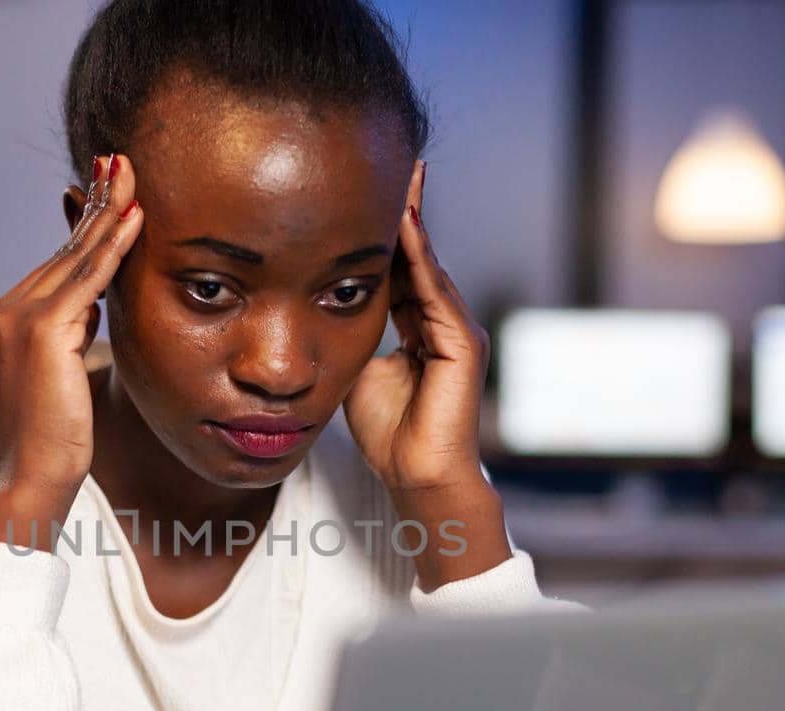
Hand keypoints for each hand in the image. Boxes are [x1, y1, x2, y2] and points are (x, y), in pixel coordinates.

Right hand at [0, 153, 141, 546]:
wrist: (31, 482)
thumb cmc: (53, 443)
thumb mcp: (60, 375)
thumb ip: (69, 331)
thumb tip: (93, 302)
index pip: (53, 264)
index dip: (84, 226)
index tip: (108, 189)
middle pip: (62, 251)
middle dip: (95, 204)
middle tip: (121, 161)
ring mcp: (13, 317)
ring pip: (74, 257)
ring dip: (107, 211)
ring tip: (131, 173)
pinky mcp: (40, 330)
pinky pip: (87, 277)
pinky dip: (113, 243)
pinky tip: (136, 215)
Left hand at [342, 159, 490, 496]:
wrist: (416, 476)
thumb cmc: (388, 433)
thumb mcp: (356, 370)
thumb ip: (348, 335)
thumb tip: (320, 306)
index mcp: (417, 327)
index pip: (400, 267)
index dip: (384, 231)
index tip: (368, 189)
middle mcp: (442, 322)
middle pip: (420, 256)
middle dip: (407, 210)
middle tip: (396, 161)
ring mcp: (457, 331)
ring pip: (429, 266)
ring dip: (413, 222)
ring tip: (401, 179)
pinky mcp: (463, 345)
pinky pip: (436, 291)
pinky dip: (420, 257)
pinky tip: (403, 225)